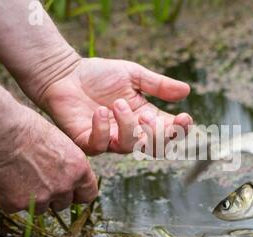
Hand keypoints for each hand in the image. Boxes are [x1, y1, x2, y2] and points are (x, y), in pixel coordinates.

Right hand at [0, 108, 97, 213]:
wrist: (1, 131)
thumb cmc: (30, 129)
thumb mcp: (63, 144)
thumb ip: (70, 165)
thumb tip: (69, 177)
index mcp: (79, 170)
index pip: (89, 194)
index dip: (79, 194)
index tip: (72, 192)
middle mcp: (64, 187)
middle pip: (64, 203)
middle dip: (54, 196)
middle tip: (39, 180)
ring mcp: (41, 198)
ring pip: (41, 208)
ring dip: (34, 198)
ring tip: (21, 176)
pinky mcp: (17, 203)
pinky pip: (16, 207)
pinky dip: (11, 198)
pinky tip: (6, 179)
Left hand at [40, 58, 192, 154]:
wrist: (65, 73)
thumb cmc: (99, 74)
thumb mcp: (134, 75)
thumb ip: (159, 85)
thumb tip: (187, 91)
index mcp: (145, 117)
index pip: (170, 131)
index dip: (180, 130)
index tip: (184, 118)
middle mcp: (130, 132)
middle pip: (155, 147)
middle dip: (157, 134)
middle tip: (147, 114)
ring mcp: (109, 139)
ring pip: (129, 146)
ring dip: (128, 126)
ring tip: (117, 103)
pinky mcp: (87, 141)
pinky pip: (100, 145)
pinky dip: (103, 130)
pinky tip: (100, 111)